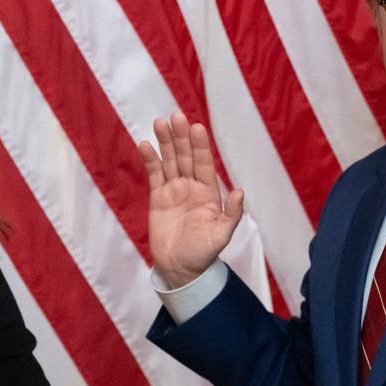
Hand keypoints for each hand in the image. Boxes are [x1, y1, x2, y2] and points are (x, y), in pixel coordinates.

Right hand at [138, 112, 243, 288]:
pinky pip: (154, 174)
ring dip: (165, 142)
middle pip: (185, 157)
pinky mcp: (158, 198)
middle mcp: (191, 187)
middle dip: (180, 137)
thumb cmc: (203, 254)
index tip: (195, 127)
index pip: (204, 163)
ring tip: (159, 123)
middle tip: (175, 116)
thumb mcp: (221, 236)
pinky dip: (150, 160)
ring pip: (169, 161)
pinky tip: (145, 145)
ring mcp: (174, 191)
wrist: (180, 269)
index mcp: (209, 193)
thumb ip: (232, 214)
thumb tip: (240, 192)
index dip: (200, 145)